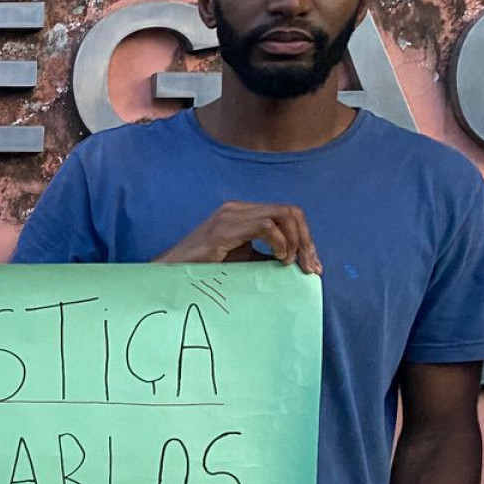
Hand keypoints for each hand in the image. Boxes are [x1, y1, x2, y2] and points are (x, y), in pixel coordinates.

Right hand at [157, 201, 321, 274]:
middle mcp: (237, 208)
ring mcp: (230, 215)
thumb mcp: (242, 261)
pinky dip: (279, 243)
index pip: (287, 214)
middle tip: (310, 267)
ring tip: (290, 262)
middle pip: (291, 211)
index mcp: (242, 214)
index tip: (311, 265)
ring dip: (296, 241)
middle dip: (306, 240)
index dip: (305, 238)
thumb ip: (265, 256)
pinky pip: (266, 225)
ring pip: (283, 214)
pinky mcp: (225, 227)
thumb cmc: (203, 270)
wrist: (172, 274)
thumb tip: (296, 263)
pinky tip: (278, 259)